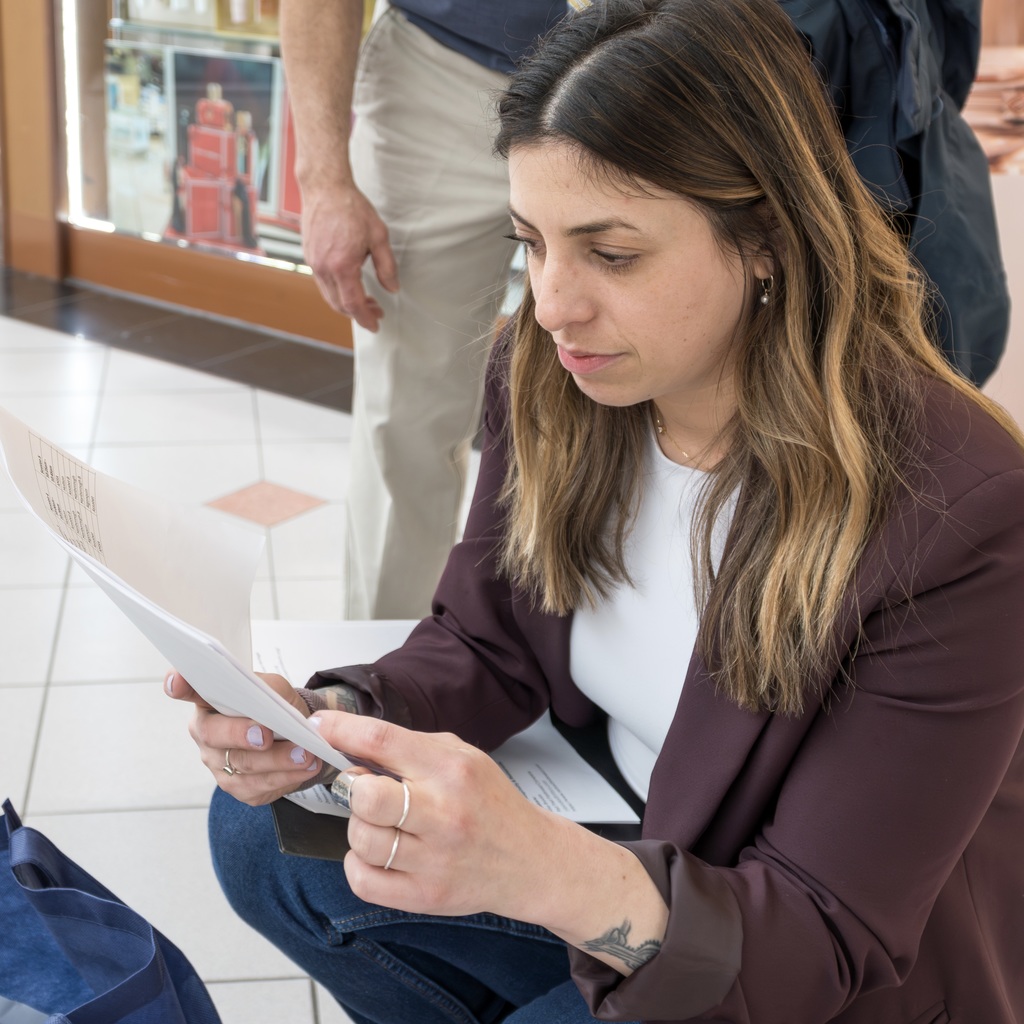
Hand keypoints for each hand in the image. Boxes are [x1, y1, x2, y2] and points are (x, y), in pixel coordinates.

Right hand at [165, 670, 321, 804]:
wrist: (292, 733)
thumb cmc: (275, 705)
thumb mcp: (275, 688)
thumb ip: (266, 689)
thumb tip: (267, 702)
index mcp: (209, 700)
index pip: (189, 689)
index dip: (180, 685)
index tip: (177, 682)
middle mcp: (206, 733)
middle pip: (215, 735)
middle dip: (241, 735)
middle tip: (266, 735)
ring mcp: (217, 763)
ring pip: (242, 766)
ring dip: (277, 761)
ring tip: (305, 754)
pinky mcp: (236, 787)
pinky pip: (258, 787)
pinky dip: (286, 777)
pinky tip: (305, 768)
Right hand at [301, 183, 398, 330]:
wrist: (325, 187)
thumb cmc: (351, 208)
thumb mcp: (379, 237)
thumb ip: (387, 266)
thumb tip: (392, 288)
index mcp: (342, 266)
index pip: (353, 304)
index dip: (365, 318)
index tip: (375, 325)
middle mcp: (323, 268)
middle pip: (339, 305)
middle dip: (358, 314)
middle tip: (376, 312)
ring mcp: (313, 263)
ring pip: (329, 296)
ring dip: (347, 304)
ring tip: (366, 301)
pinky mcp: (309, 257)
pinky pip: (323, 284)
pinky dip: (337, 292)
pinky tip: (350, 285)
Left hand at [310, 712, 593, 927]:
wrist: (529, 858)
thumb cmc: (489, 801)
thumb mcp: (460, 756)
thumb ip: (408, 747)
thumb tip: (349, 740)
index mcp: (451, 769)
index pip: (382, 740)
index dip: (340, 729)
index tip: (319, 726)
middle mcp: (444, 813)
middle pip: (366, 796)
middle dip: (353, 787)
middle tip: (362, 787)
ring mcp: (435, 859)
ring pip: (361, 839)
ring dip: (359, 826)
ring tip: (379, 822)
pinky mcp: (426, 895)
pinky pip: (363, 881)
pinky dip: (358, 864)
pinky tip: (376, 853)